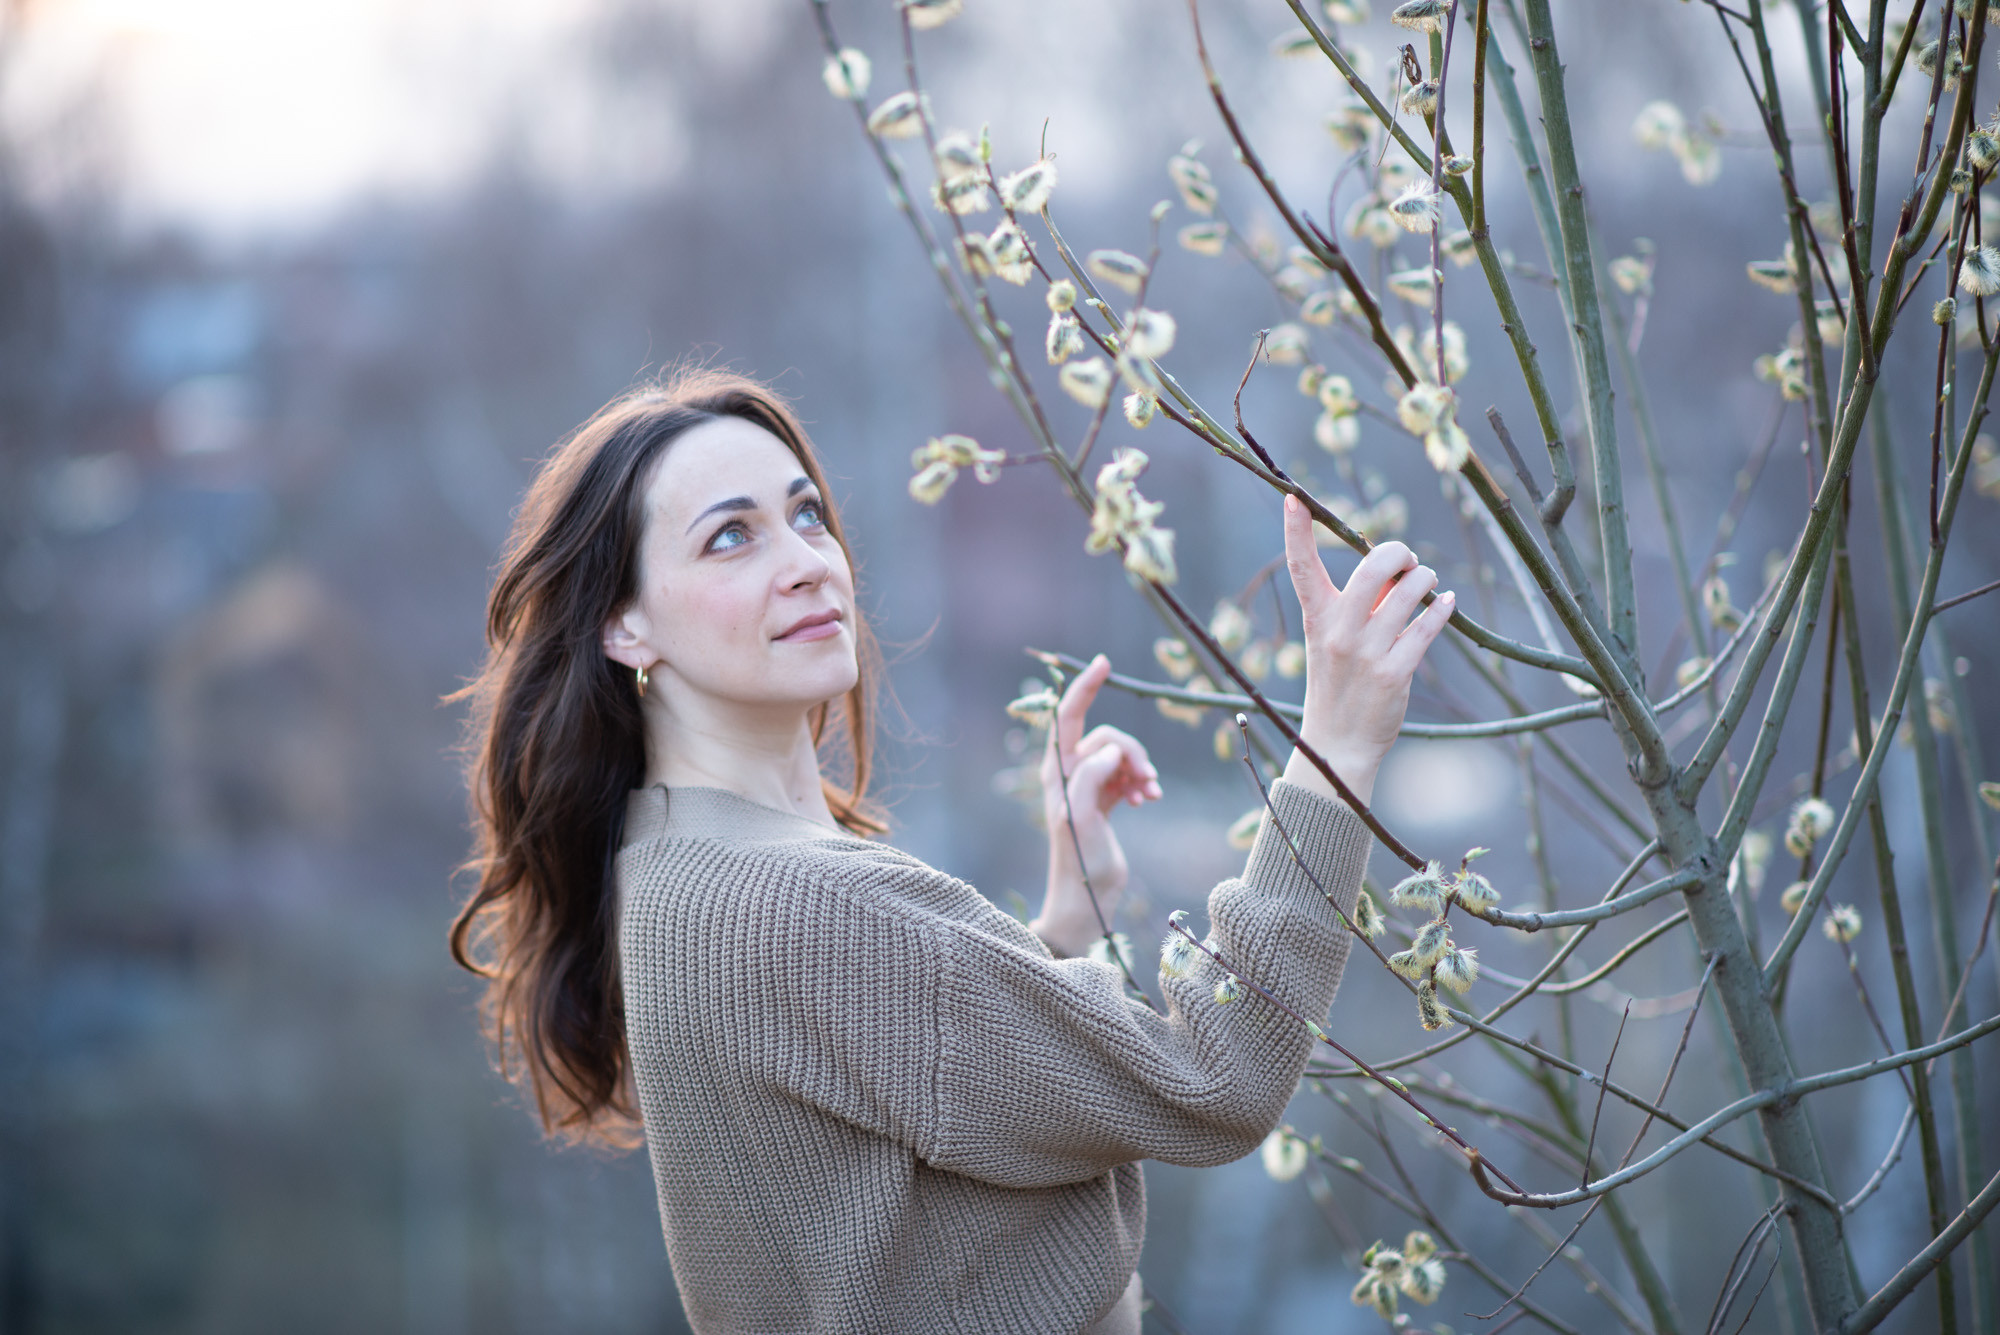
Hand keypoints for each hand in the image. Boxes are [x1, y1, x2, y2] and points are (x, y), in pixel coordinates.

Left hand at [1030, 655, 1162, 956]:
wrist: (1087, 899)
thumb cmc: (1079, 861)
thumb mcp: (1079, 816)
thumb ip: (1088, 776)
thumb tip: (1110, 751)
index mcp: (1056, 771)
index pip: (1068, 716)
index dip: (1085, 687)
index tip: (1105, 662)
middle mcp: (1069, 773)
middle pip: (1109, 738)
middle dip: (1133, 753)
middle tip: (1147, 782)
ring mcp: (1088, 786)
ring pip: (1123, 756)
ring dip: (1141, 771)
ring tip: (1150, 795)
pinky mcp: (1104, 800)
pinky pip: (1128, 776)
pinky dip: (1141, 784)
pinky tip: (1148, 801)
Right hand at [1280, 493, 1453, 805]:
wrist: (1337, 744)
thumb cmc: (1338, 685)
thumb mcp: (1336, 641)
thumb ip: (1362, 604)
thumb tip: (1398, 571)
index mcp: (1317, 618)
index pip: (1300, 567)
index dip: (1295, 531)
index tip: (1293, 498)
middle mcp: (1337, 631)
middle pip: (1372, 565)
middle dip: (1399, 553)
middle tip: (1408, 561)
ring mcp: (1365, 652)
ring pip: (1409, 592)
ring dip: (1426, 580)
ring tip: (1429, 586)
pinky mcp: (1394, 673)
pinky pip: (1428, 627)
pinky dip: (1444, 609)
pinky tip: (1449, 603)